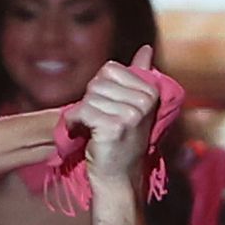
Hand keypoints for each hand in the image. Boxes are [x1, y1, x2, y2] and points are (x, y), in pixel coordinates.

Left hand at [71, 45, 160, 185]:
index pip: (109, 69)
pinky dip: (73, 123)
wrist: (118, 176)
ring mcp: (131, 114)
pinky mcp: (115, 127)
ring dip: (81, 115)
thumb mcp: (132, 105)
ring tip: (91, 129)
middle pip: (97, 83)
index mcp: (150, 91)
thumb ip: (138, 75)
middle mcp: (145, 100)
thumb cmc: (121, 140)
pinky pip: (82, 112)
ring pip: (88, 97)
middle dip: (89, 102)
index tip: (105, 107)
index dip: (99, 88)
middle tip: (96, 121)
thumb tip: (146, 48)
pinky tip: (79, 133)